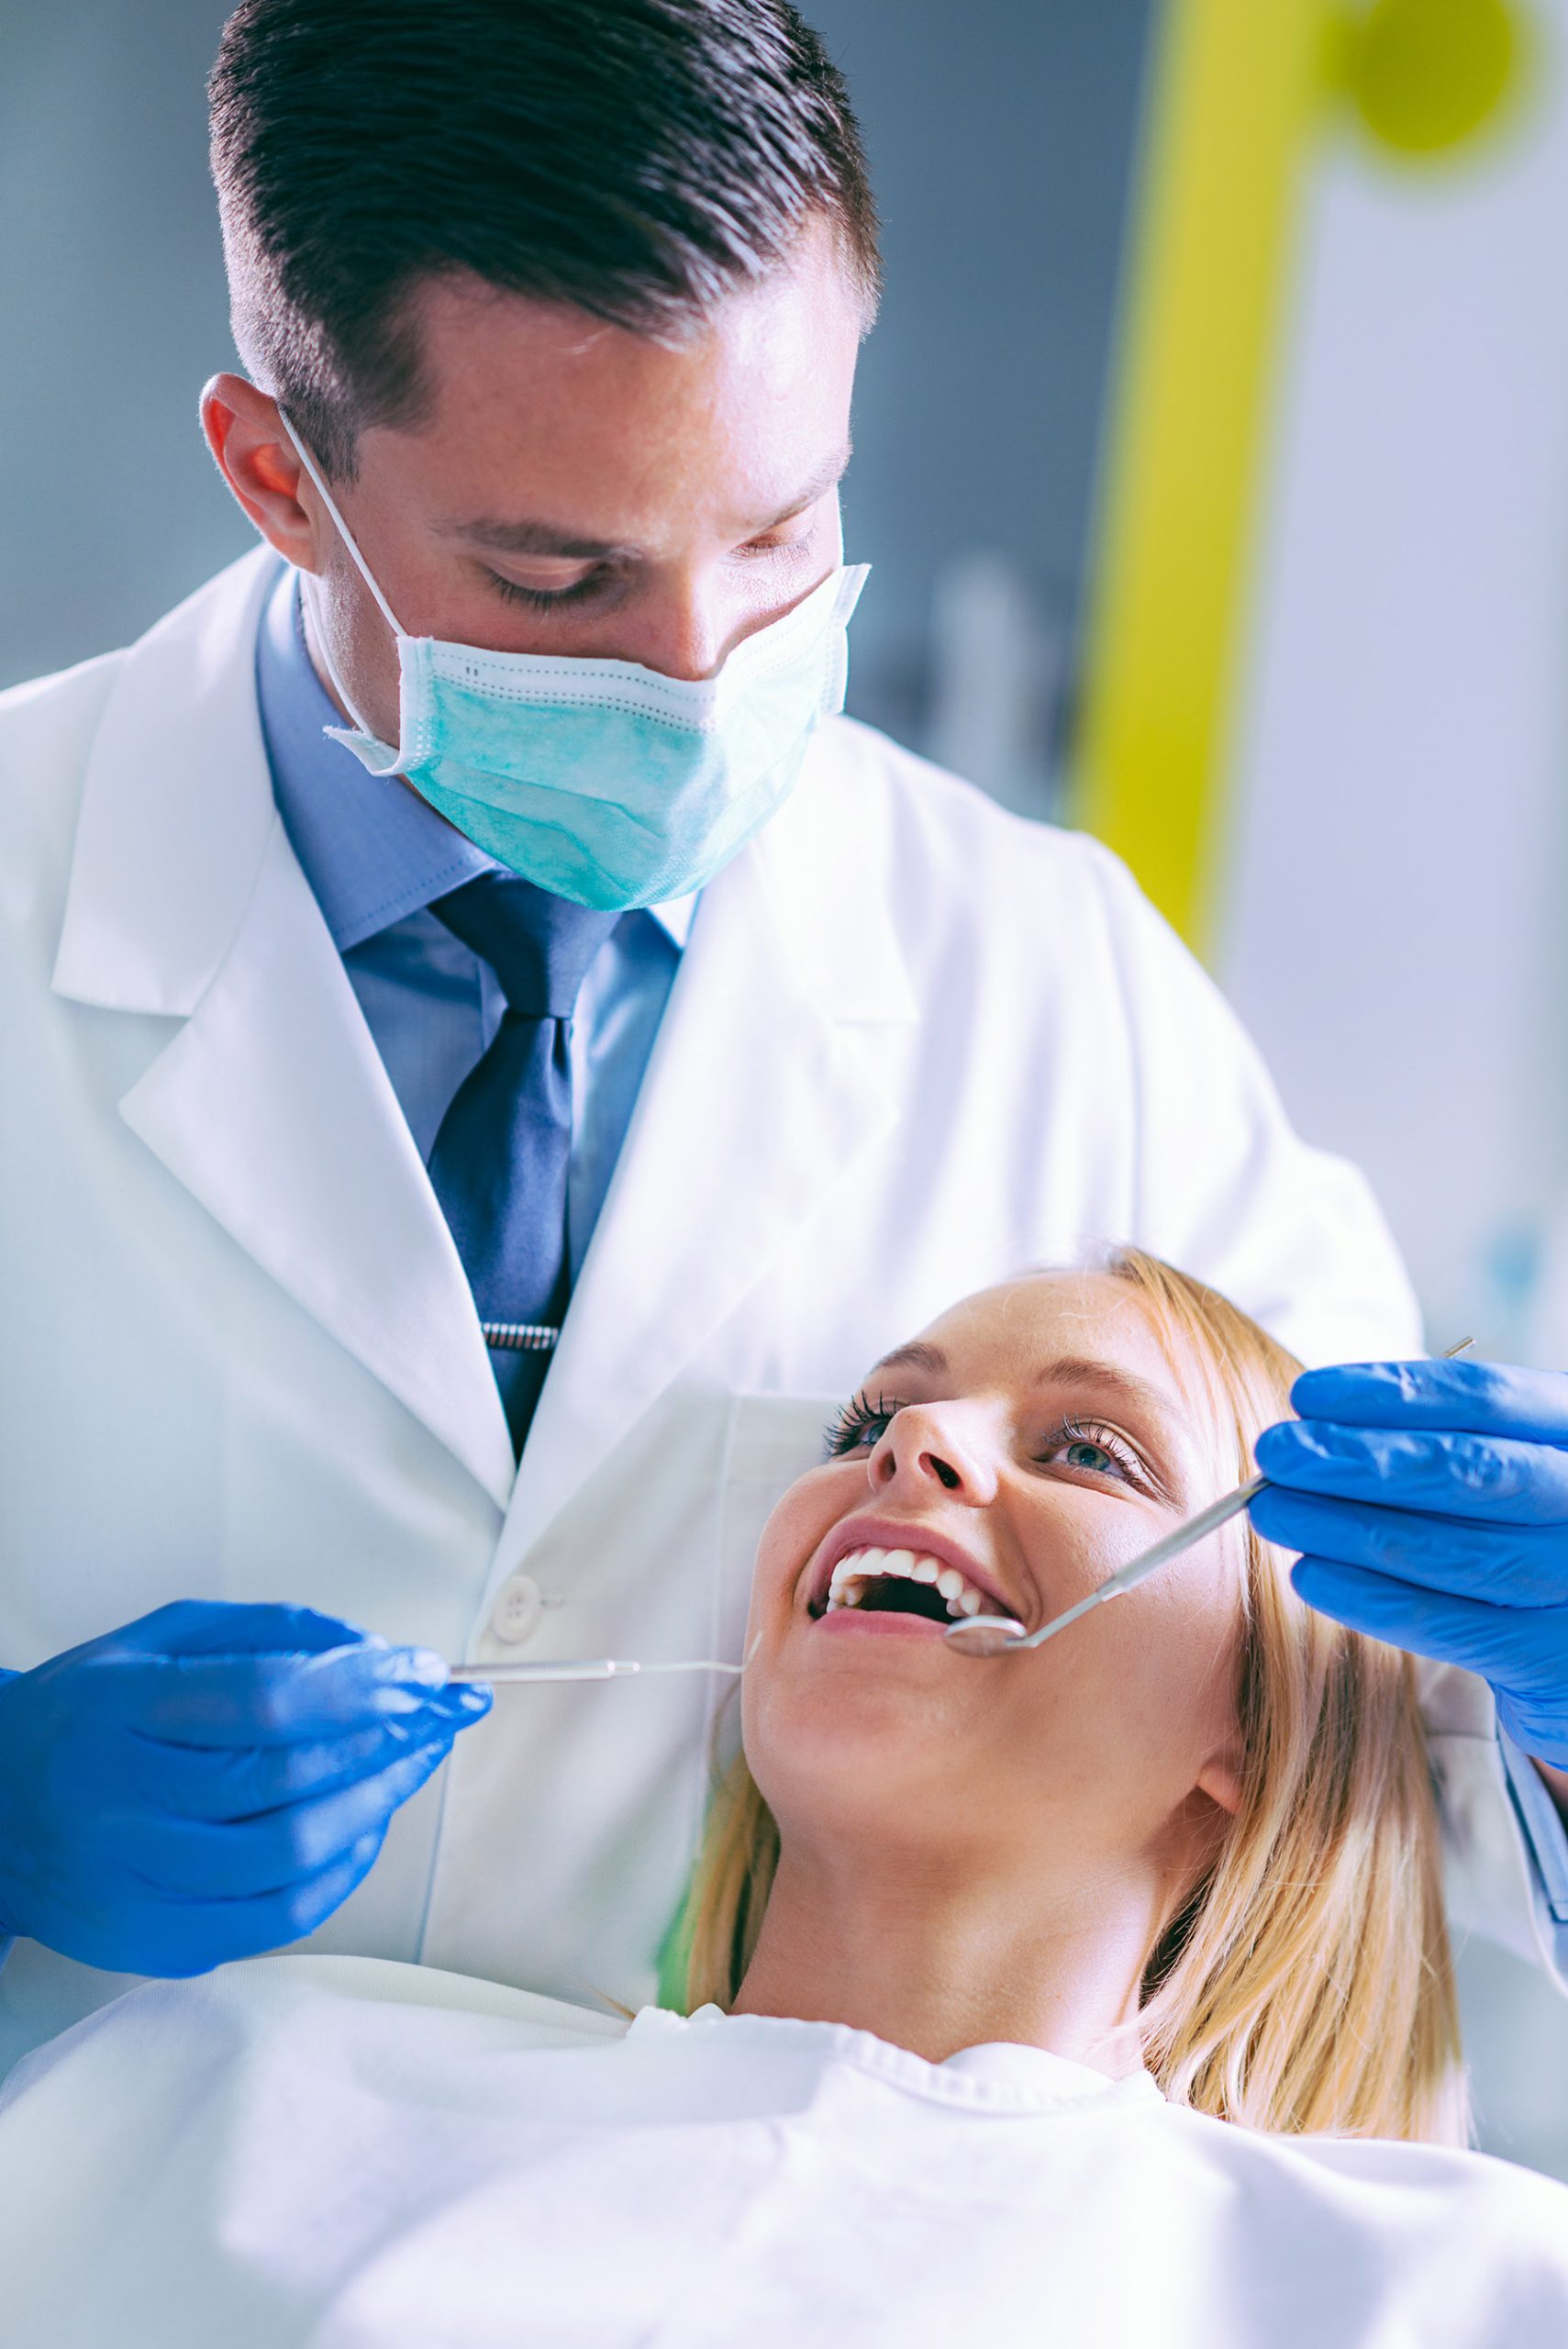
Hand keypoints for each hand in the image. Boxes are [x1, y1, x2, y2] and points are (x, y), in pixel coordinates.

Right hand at [0, 1600, 490, 1975]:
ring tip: (412, 1765)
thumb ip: (269, 1631)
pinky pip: (276, 1919)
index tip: (421, 1675)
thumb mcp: (161, 1637)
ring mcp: (133, 1881)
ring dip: (376, 1806)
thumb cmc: (91, 1712)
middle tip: (441, 1717)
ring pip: (288, 1856)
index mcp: (121, 1709)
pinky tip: (364, 1827)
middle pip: (286, 1781)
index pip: (263, 1699)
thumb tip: (374, 1652)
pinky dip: (340, 1872)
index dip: (360, 1689)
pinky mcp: (151, 1940)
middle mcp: (121, 1799)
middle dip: (387, 1745)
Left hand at [1249, 1360, 1567, 1768]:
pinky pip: (1449, 1624)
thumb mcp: (1513, 1469)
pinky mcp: (1554, 1658)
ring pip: (1451, 1549)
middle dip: (1357, 1459)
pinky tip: (1311, 1576)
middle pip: (1466, 1469)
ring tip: (1272, 1512)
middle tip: (1273, 1454)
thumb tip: (1317, 1430)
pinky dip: (1371, 1598)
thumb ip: (1442, 1444)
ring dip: (1346, 1527)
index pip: (1484, 1397)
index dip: (1389, 1394)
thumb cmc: (1533, 1536)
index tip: (1306, 1397)